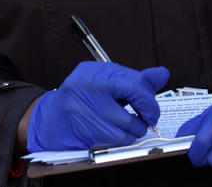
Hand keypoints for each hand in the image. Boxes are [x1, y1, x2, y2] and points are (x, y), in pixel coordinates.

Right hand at [27, 61, 168, 151]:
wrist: (49, 117)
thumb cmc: (83, 95)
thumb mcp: (105, 79)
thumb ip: (134, 78)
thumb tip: (162, 74)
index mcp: (96, 72)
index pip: (135, 81)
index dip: (150, 96)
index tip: (153, 105)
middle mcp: (89, 88)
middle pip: (134, 98)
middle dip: (148, 112)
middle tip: (150, 118)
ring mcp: (85, 111)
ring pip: (127, 125)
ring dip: (137, 129)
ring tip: (135, 127)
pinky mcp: (84, 132)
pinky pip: (116, 139)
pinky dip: (124, 138)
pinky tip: (121, 134)